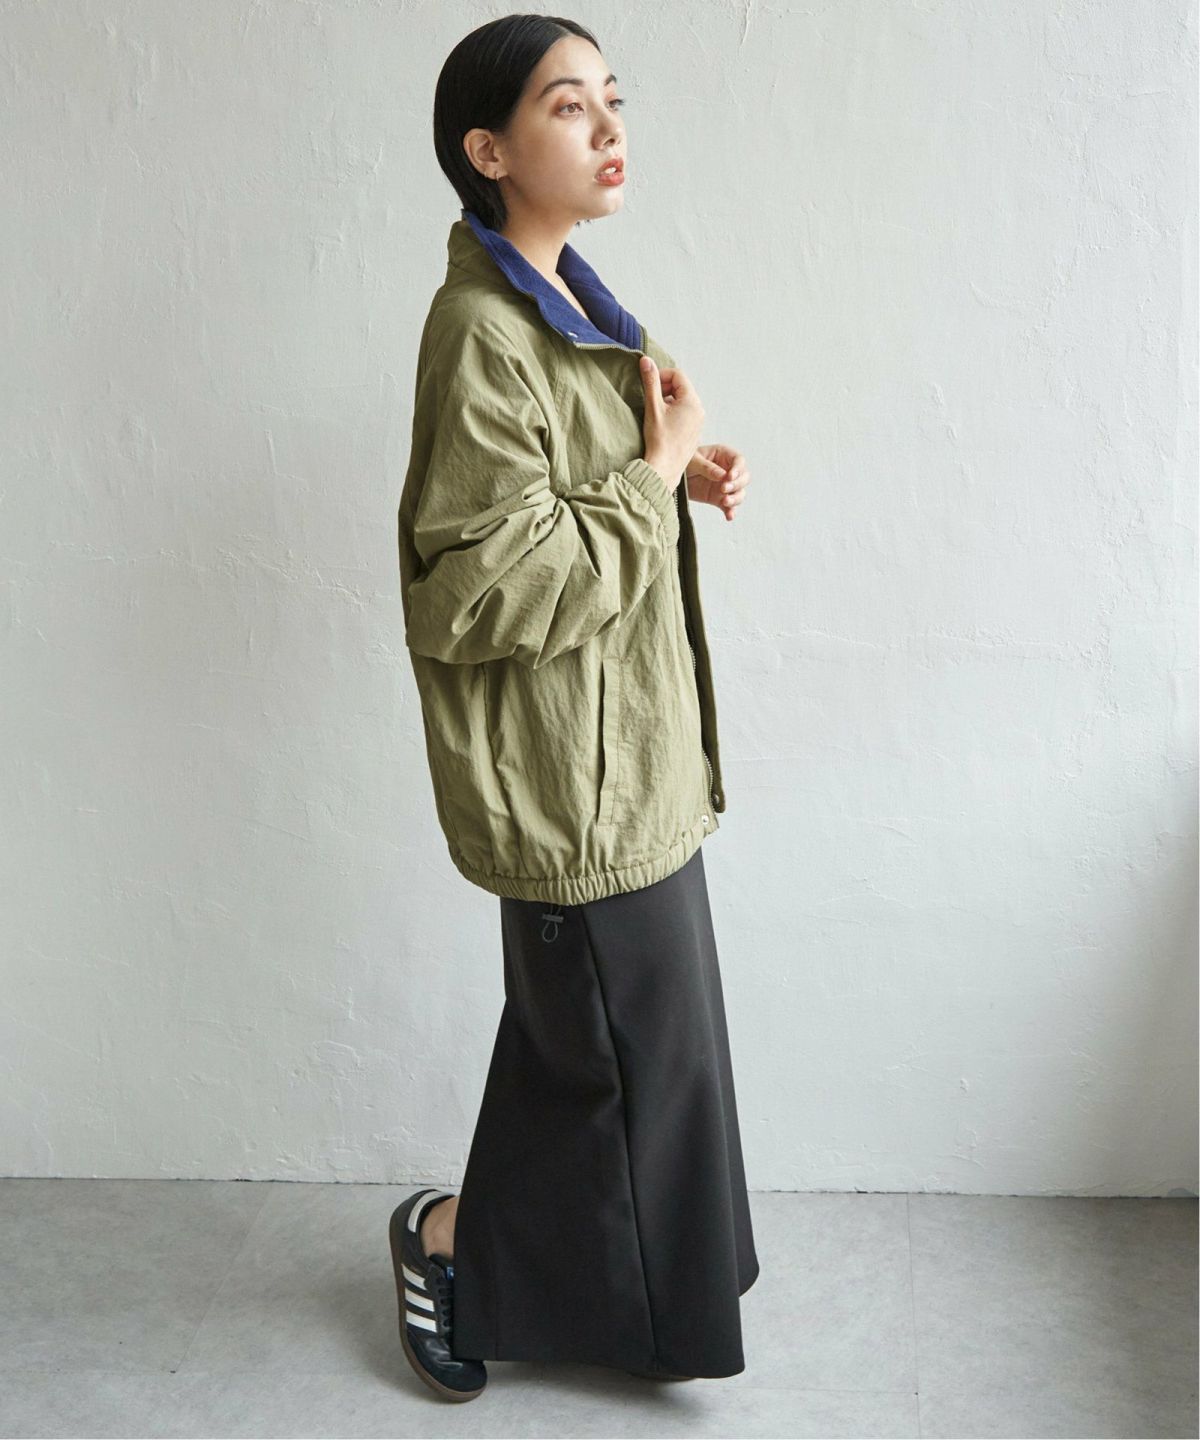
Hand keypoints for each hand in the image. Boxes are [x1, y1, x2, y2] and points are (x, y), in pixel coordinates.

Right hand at [639, 356, 704, 491]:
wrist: (664, 469)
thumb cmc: (659, 439)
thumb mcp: (653, 407)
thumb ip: (650, 381)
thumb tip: (645, 360)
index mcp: (692, 402)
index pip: (677, 375)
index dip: (661, 375)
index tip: (649, 385)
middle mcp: (699, 410)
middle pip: (681, 387)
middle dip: (664, 389)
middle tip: (651, 400)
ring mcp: (698, 422)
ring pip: (683, 401)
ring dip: (667, 401)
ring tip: (655, 413)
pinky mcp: (694, 432)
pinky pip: (685, 414)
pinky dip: (673, 413)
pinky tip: (662, 424)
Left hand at [685, 444, 751, 522]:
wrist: (671, 476)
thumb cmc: (683, 462)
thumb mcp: (693, 461)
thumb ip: (707, 467)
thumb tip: (722, 475)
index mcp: (723, 455)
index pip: (739, 460)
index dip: (738, 469)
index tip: (729, 477)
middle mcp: (728, 470)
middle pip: (744, 478)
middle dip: (737, 484)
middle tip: (723, 489)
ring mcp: (724, 485)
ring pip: (739, 493)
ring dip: (735, 499)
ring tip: (725, 502)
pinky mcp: (718, 498)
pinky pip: (728, 506)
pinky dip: (730, 511)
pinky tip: (729, 516)